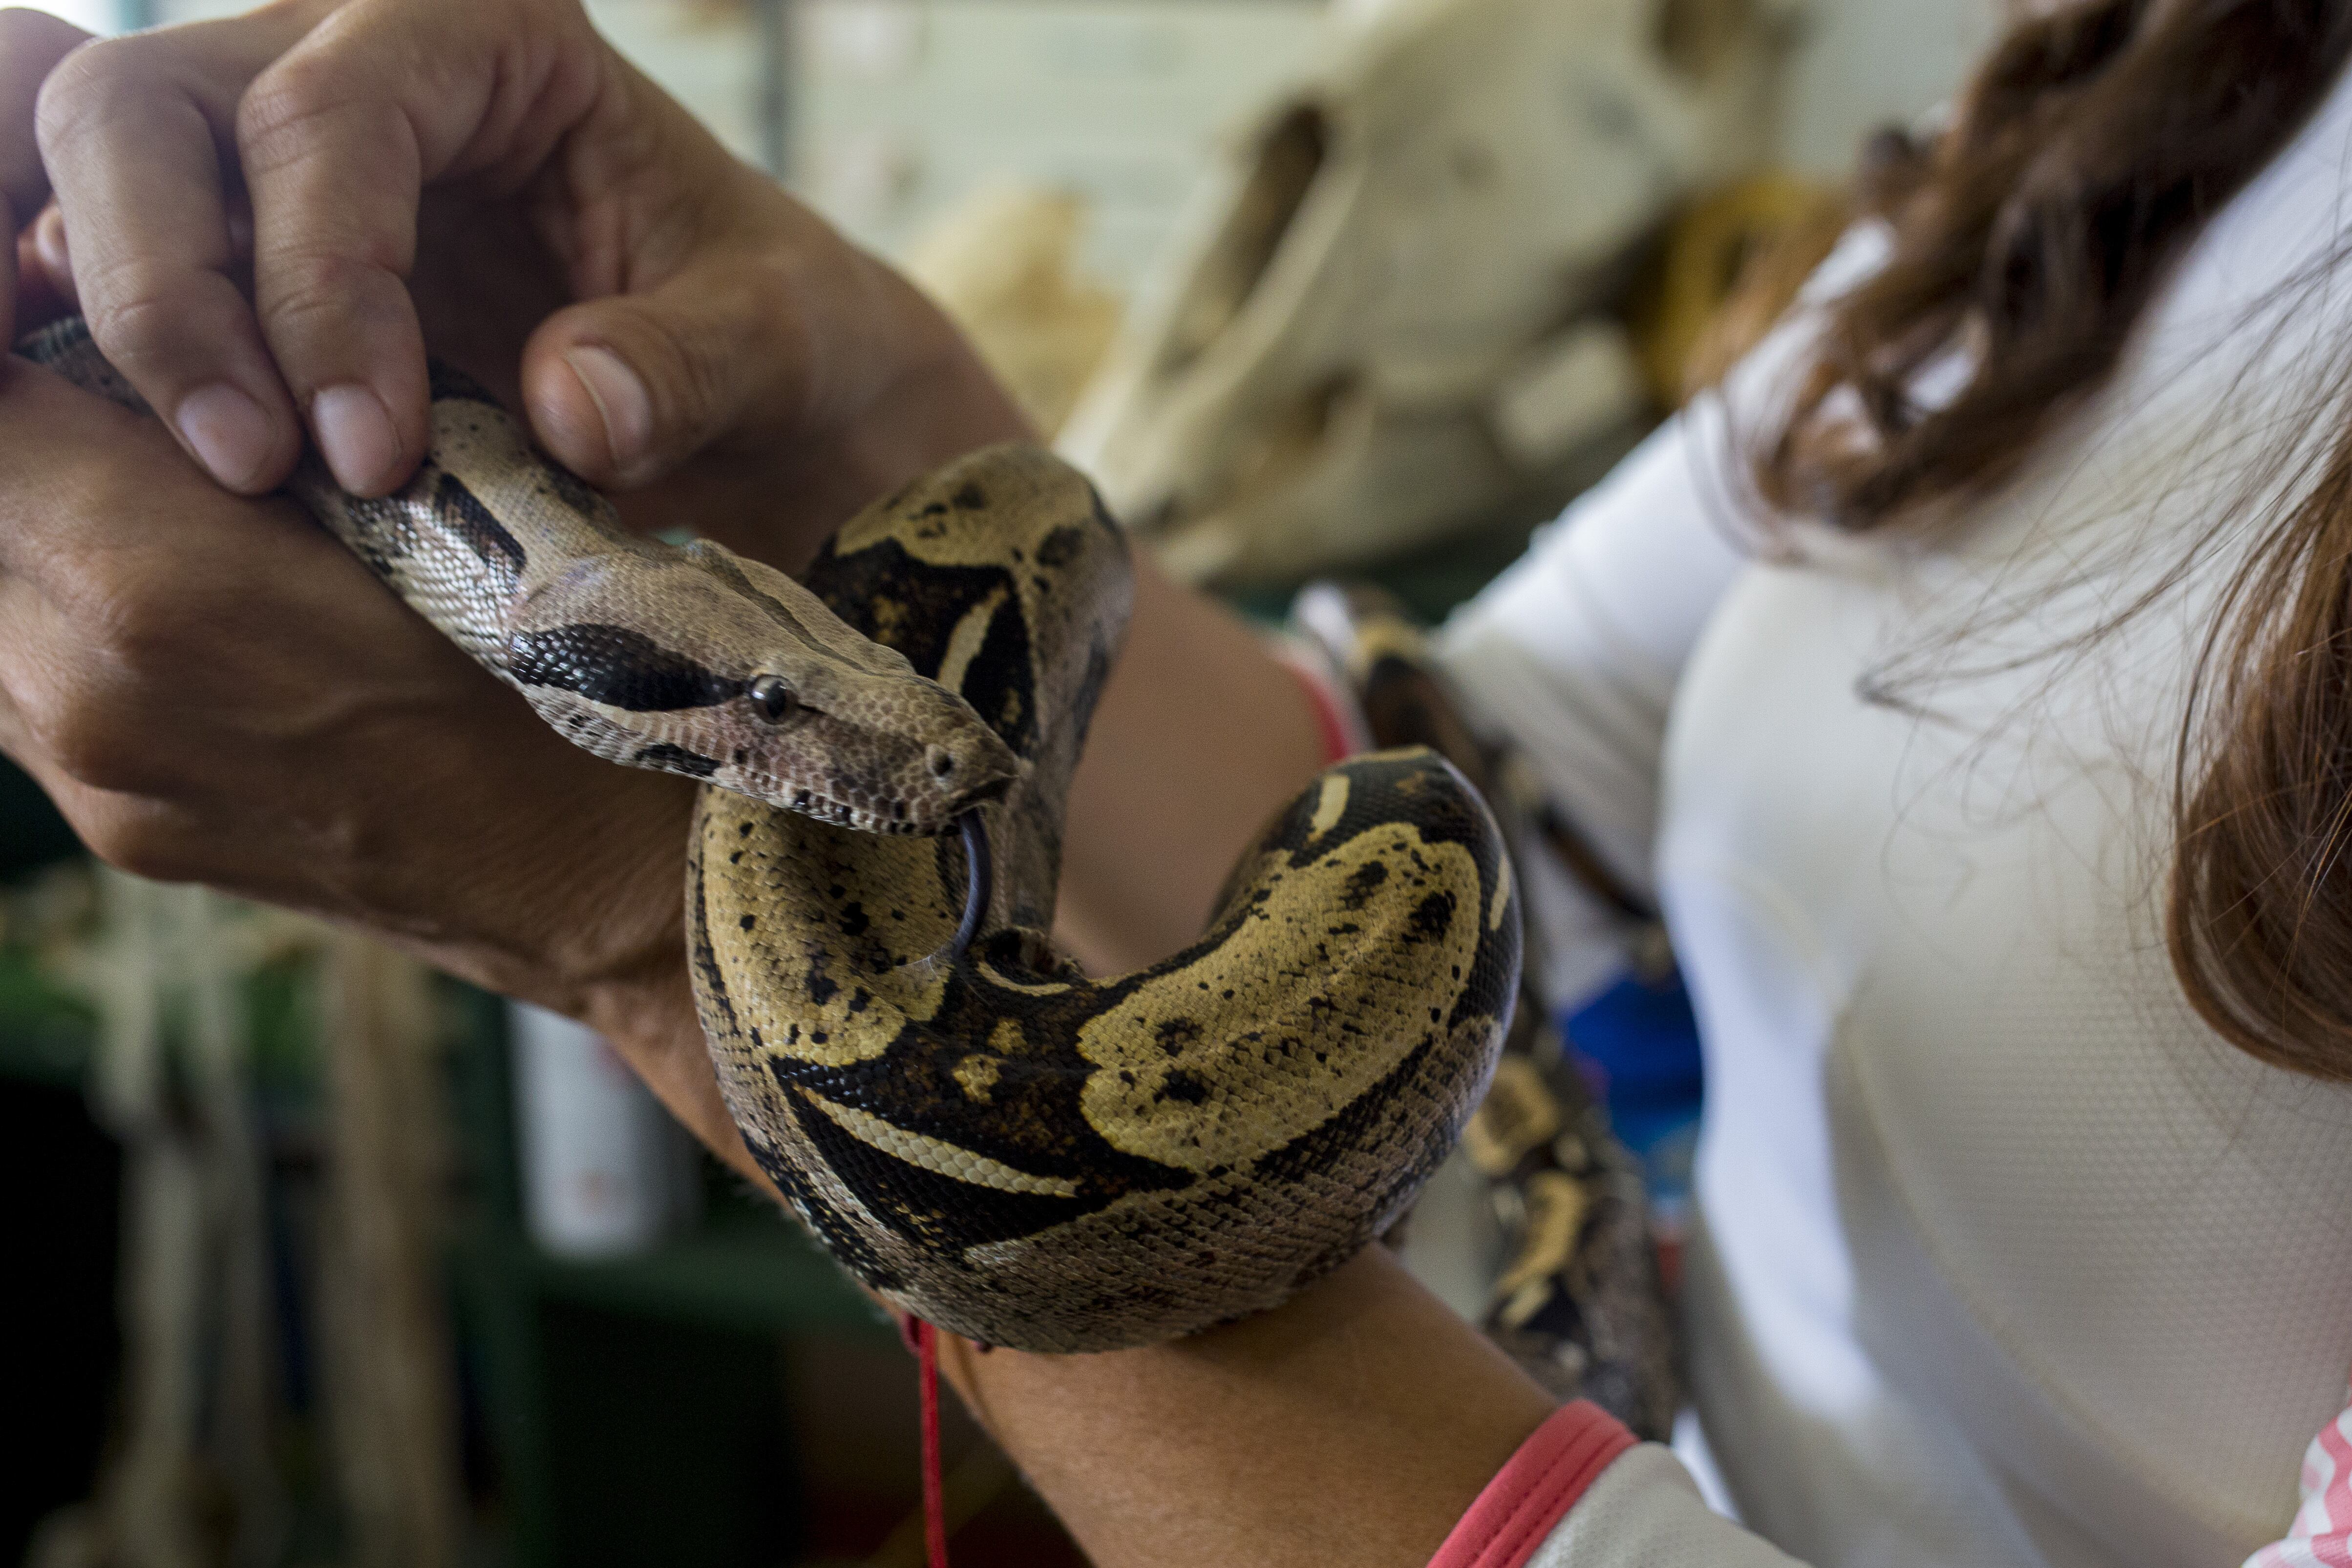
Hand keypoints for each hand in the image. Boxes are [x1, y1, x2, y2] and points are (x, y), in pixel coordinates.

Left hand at [0, 351, 766, 1171]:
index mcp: (158, 586)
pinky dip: (40, 585)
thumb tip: (119, 314)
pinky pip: (5, 670)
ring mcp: (90, 777)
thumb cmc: (577, 667)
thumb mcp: (433, 483)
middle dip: (19, 402)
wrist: (621, 889)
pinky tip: (144, 557)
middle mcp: (84, 692)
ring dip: (22, 496)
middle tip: (92, 343)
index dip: (11, 305)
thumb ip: (241, 403)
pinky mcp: (116, 827)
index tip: (63, 276)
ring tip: (128, 447)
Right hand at [2, 0, 1025, 568]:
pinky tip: (169, 453)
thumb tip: (569, 408)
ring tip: (234, 477)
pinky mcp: (243, 248)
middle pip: (148, 112)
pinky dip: (113, 348)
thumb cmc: (774, 330)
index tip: (373, 452)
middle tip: (257, 467)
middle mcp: (351, 56)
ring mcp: (273, 149)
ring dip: (134, 328)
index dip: (323, 283)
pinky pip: (110, 264)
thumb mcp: (779, 339)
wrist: (769, 382)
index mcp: (491, 33)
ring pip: (105, 176)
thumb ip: (692, 364)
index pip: (330, 114)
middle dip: (175, 293)